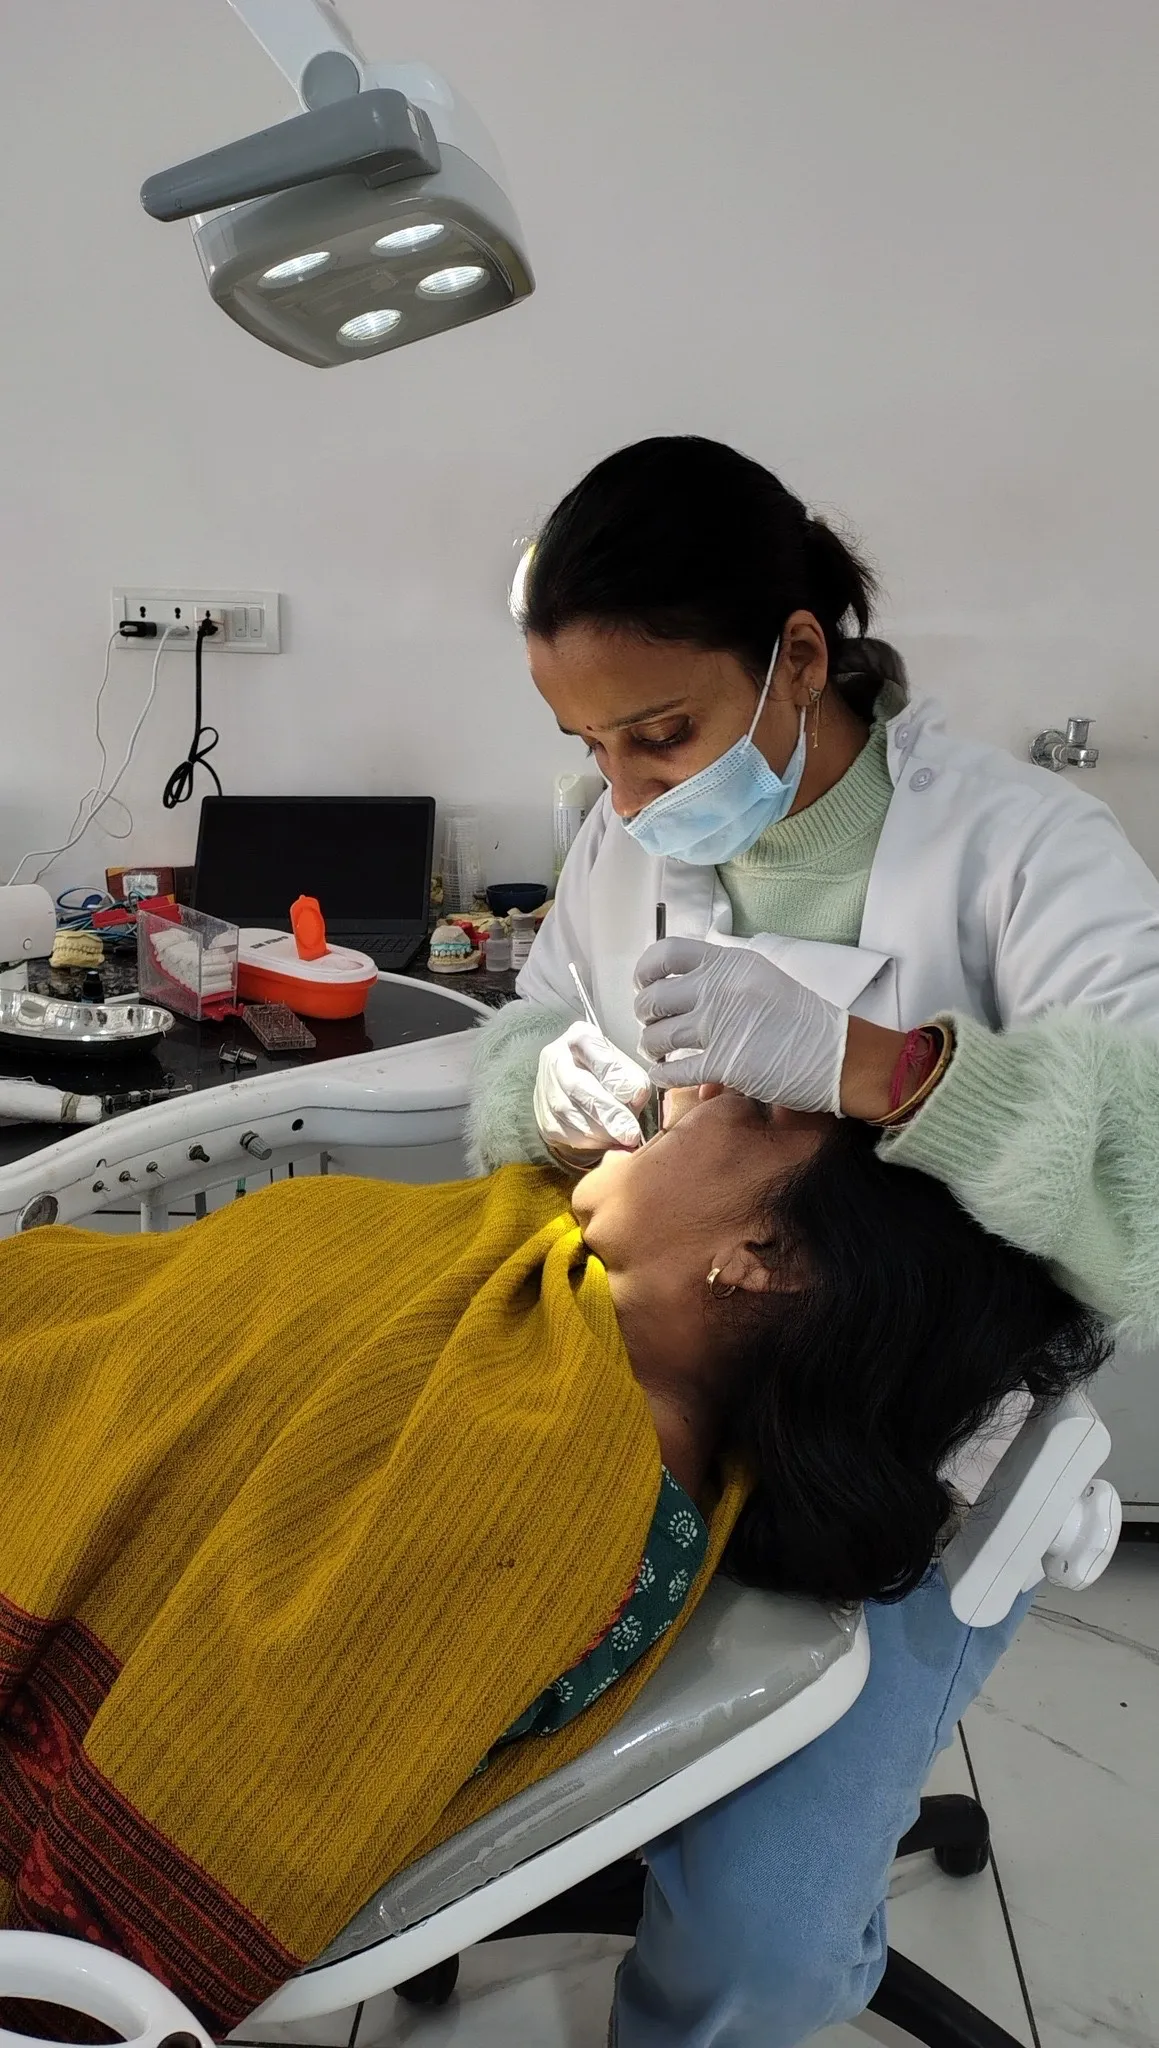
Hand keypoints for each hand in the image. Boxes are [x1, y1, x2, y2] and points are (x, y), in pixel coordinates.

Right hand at [534, 1022, 650, 1156]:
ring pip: (568, 1112)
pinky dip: (587, 1141)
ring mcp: (544, 1085)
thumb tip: (632, 1098)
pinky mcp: (541, 1112)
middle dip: (607, 1113)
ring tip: (621, 1137)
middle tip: (629, 1132)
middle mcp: (556, 1056)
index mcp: (581, 1036)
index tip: (636, 1100)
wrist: (582, 1086)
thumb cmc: (609, 1074)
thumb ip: (633, 1080)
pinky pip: (562, 1131)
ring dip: (599, 1131)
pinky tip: (604, 1140)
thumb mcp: (628, 1068)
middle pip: (577, 1086)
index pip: (597, 1056)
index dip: (616, 1080)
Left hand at [634, 937, 847, 1112]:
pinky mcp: (724, 1062)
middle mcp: (720, 988)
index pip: (667, 954)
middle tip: (653, 1026)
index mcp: (730, 963)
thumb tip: (685, 1004)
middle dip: (645, 1017)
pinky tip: (666, 1077)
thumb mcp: (762, 983)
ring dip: (652, 1048)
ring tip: (660, 1052)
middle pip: (653, 998)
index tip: (643, 985)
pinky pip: (673, 1071)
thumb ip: (721, 986)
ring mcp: (720, 1024)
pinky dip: (663, 1077)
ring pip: (657, 1036)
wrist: (838, 1055)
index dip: (645, 972)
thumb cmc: (803, 1021)